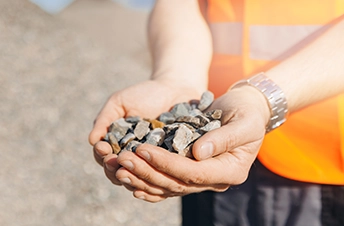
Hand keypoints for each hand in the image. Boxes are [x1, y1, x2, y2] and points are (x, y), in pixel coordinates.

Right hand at [89, 79, 203, 185]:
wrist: (175, 89)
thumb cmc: (144, 94)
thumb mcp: (120, 103)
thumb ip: (104, 119)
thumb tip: (91, 140)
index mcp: (119, 146)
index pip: (105, 158)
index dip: (102, 156)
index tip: (103, 148)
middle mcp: (134, 158)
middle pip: (118, 173)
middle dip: (113, 168)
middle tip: (113, 160)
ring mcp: (152, 163)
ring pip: (138, 178)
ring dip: (131, 175)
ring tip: (129, 164)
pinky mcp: (171, 163)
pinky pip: (161, 173)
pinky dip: (154, 174)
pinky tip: (151, 168)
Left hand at [114, 86, 270, 201]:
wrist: (245, 110)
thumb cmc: (247, 112)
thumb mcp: (244, 122)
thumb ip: (224, 138)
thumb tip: (198, 153)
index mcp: (230, 171)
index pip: (194, 173)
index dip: (167, 164)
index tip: (144, 150)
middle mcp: (215, 180)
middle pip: (176, 183)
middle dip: (147, 171)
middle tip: (122, 159)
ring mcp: (202, 179)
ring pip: (167, 186)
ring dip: (141, 178)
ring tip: (118, 167)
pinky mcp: (190, 172)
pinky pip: (166, 183)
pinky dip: (147, 182)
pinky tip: (129, 179)